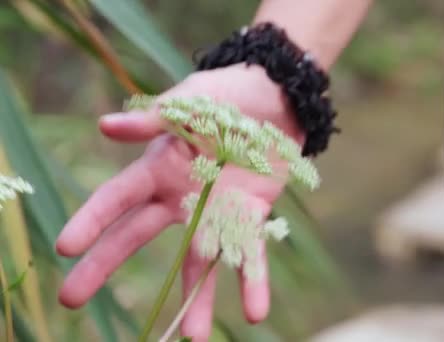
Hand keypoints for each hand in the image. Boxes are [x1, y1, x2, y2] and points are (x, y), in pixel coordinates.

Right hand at [55, 64, 302, 340]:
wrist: (279, 100)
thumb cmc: (228, 95)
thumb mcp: (192, 102)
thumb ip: (155, 120)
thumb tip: (104, 125)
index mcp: (159, 167)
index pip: (117, 198)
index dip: (91, 220)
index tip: (64, 248)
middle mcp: (180, 197)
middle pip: (137, 236)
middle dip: (104, 265)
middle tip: (71, 301)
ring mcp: (215, 211)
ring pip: (199, 261)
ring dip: (197, 298)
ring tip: (196, 337)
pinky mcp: (251, 215)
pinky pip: (249, 253)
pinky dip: (253, 281)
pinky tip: (255, 312)